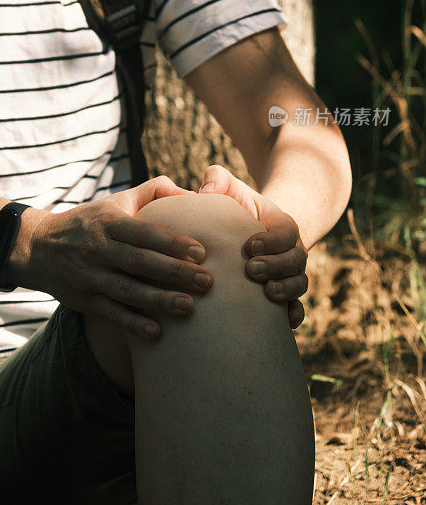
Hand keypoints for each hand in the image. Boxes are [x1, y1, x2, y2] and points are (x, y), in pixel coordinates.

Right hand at [25, 176, 212, 339]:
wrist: (37, 247)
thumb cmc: (89, 223)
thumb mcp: (115, 202)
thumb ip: (152, 192)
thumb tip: (190, 192)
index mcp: (109, 223)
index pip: (145, 233)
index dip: (173, 242)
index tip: (202, 252)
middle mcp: (98, 249)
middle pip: (141, 262)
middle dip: (175, 273)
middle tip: (208, 282)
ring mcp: (89, 276)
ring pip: (127, 291)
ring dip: (159, 301)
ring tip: (189, 307)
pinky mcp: (83, 300)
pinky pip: (111, 313)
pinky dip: (132, 323)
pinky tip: (157, 333)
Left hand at [198, 165, 307, 328]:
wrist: (247, 234)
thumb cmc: (234, 209)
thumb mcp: (229, 189)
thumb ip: (217, 180)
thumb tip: (205, 189)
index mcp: (283, 225)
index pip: (287, 232)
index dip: (272, 240)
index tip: (249, 245)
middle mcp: (292, 251)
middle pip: (297, 260)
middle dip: (276, 265)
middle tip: (251, 269)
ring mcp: (290, 274)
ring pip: (299, 284)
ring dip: (286, 290)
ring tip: (265, 293)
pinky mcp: (284, 294)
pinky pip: (296, 307)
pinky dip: (293, 315)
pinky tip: (284, 324)